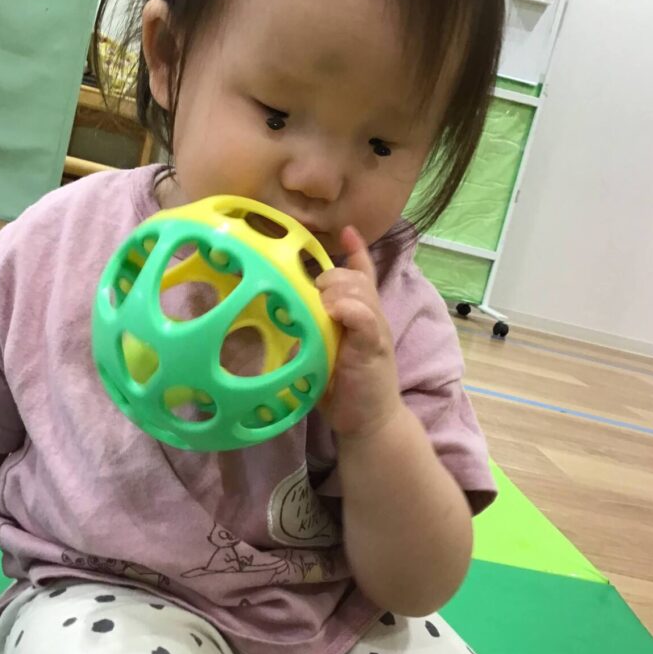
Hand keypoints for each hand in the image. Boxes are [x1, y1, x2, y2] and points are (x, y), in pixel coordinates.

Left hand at [315, 225, 401, 439]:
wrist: (369, 422)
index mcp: (360, 315)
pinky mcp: (375, 346)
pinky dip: (348, 308)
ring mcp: (375, 329)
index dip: (356, 252)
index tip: (347, 231)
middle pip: (354, 277)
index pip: (363, 275)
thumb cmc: (343, 390)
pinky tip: (333, 312)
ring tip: (321, 305)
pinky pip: (365, 316)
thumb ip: (310, 332)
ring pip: (359, 290)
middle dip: (331, 276)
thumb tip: (277, 315)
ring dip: (336, 290)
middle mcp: (371, 316)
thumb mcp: (323, 353)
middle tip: (311, 295)